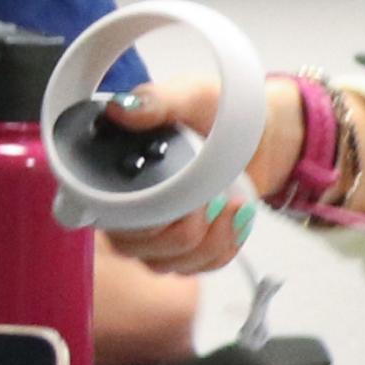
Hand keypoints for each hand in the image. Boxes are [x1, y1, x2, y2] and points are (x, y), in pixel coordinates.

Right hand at [98, 76, 315, 275]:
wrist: (259, 132)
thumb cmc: (214, 111)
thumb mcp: (188, 97)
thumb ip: (157, 102)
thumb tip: (122, 109)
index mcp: (115, 176)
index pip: (106, 219)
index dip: (139, 221)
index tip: (175, 201)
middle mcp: (129, 212)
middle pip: (139, 249)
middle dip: (182, 229)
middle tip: (209, 197)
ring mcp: (158, 237)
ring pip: (171, 263)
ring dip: (209, 237)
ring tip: (230, 201)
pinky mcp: (189, 250)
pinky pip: (200, 266)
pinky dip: (224, 245)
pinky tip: (236, 216)